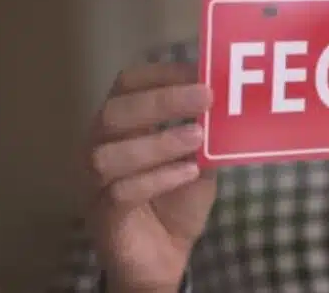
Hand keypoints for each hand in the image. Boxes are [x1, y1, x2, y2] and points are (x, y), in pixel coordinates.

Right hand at [88, 60, 215, 291]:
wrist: (163, 257)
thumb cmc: (176, 200)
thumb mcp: (198, 160)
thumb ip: (207, 133)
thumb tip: (233, 100)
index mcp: (120, 124)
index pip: (126, 84)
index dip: (162, 73)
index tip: (200, 70)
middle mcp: (99, 145)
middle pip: (115, 112)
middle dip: (162, 100)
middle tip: (206, 96)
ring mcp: (95, 182)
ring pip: (110, 153)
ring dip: (159, 141)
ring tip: (198, 136)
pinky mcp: (104, 214)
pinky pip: (121, 191)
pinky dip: (158, 178)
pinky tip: (188, 172)